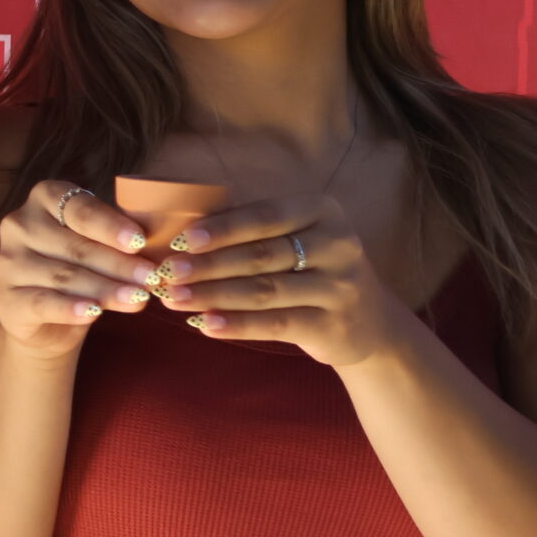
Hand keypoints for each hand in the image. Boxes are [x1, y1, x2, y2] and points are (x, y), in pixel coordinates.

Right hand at [0, 181, 160, 359]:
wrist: (47, 316)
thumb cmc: (80, 266)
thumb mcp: (96, 241)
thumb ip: (115, 237)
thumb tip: (153, 246)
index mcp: (43, 198)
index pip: (79, 209)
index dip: (110, 226)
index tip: (140, 241)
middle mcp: (19, 225)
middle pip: (76, 246)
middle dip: (119, 264)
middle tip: (152, 278)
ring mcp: (9, 263)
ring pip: (64, 277)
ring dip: (105, 289)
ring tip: (138, 299)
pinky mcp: (7, 298)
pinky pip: (43, 303)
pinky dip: (71, 309)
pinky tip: (94, 313)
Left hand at [154, 194, 413, 366]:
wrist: (370, 322)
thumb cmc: (310, 270)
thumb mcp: (294, 239)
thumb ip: (251, 229)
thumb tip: (181, 227)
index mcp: (323, 211)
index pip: (265, 216)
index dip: (221, 228)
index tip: (181, 239)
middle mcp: (338, 244)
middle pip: (260, 255)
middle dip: (207, 265)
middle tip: (165, 272)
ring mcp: (340, 287)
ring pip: (264, 291)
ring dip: (212, 295)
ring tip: (172, 299)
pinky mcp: (335, 325)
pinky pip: (276, 324)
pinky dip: (236, 325)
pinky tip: (204, 325)